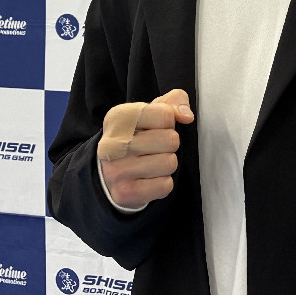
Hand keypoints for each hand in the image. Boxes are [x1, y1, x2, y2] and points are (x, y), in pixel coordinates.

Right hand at [99, 89, 194, 208]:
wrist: (109, 174)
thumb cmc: (138, 136)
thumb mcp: (151, 111)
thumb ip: (174, 101)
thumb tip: (187, 116)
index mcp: (118, 118)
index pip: (165, 114)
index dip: (169, 122)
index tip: (156, 127)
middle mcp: (113, 143)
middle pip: (171, 140)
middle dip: (169, 144)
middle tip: (155, 148)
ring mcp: (117, 170)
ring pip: (170, 163)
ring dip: (167, 163)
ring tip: (151, 162)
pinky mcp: (125, 193)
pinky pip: (165, 185)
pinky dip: (162, 183)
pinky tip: (148, 179)